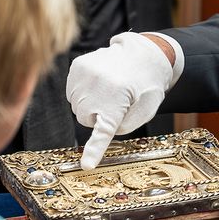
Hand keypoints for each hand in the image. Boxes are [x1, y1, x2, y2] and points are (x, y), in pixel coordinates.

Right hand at [67, 33, 175, 168]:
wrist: (144, 54)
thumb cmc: (146, 85)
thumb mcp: (146, 109)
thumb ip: (125, 125)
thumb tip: (100, 129)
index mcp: (118, 99)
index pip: (104, 131)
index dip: (95, 150)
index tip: (87, 165)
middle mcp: (98, 85)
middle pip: (85, 119)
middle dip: (98, 116)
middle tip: (116, 102)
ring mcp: (85, 73)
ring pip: (76, 106)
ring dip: (90, 103)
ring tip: (108, 90)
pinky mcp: (77, 66)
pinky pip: (72, 92)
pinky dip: (83, 92)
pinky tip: (99, 83)